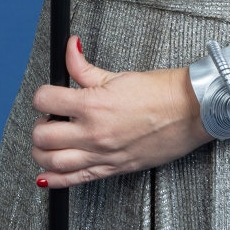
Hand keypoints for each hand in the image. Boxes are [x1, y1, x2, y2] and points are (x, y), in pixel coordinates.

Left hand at [31, 37, 209, 188]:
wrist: (190, 112)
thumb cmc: (160, 93)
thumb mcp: (116, 75)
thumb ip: (84, 67)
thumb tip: (69, 48)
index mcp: (93, 105)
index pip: (45, 100)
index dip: (42, 96)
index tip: (48, 96)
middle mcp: (94, 133)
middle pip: (42, 135)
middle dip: (40, 124)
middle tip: (50, 119)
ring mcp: (102, 154)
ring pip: (53, 161)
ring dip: (41, 152)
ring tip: (49, 142)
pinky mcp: (113, 169)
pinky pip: (76, 180)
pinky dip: (55, 180)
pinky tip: (45, 176)